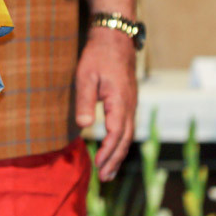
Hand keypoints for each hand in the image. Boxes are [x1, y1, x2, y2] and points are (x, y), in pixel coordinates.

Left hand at [74, 27, 136, 180]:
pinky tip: (114, 146)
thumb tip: (84, 126)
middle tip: (105, 178)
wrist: (115, 37)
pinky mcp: (128, 100)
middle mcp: (129, 106)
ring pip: (128, 134)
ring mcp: (131, 103)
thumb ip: (85, 100)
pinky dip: (121, 141)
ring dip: (119, 153)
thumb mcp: (86, 75)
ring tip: (108, 169)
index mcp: (120, 102)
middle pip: (125, 139)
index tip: (97, 165)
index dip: (107, 152)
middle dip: (115, 159)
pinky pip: (127, 125)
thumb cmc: (98, 55)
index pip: (116, 134)